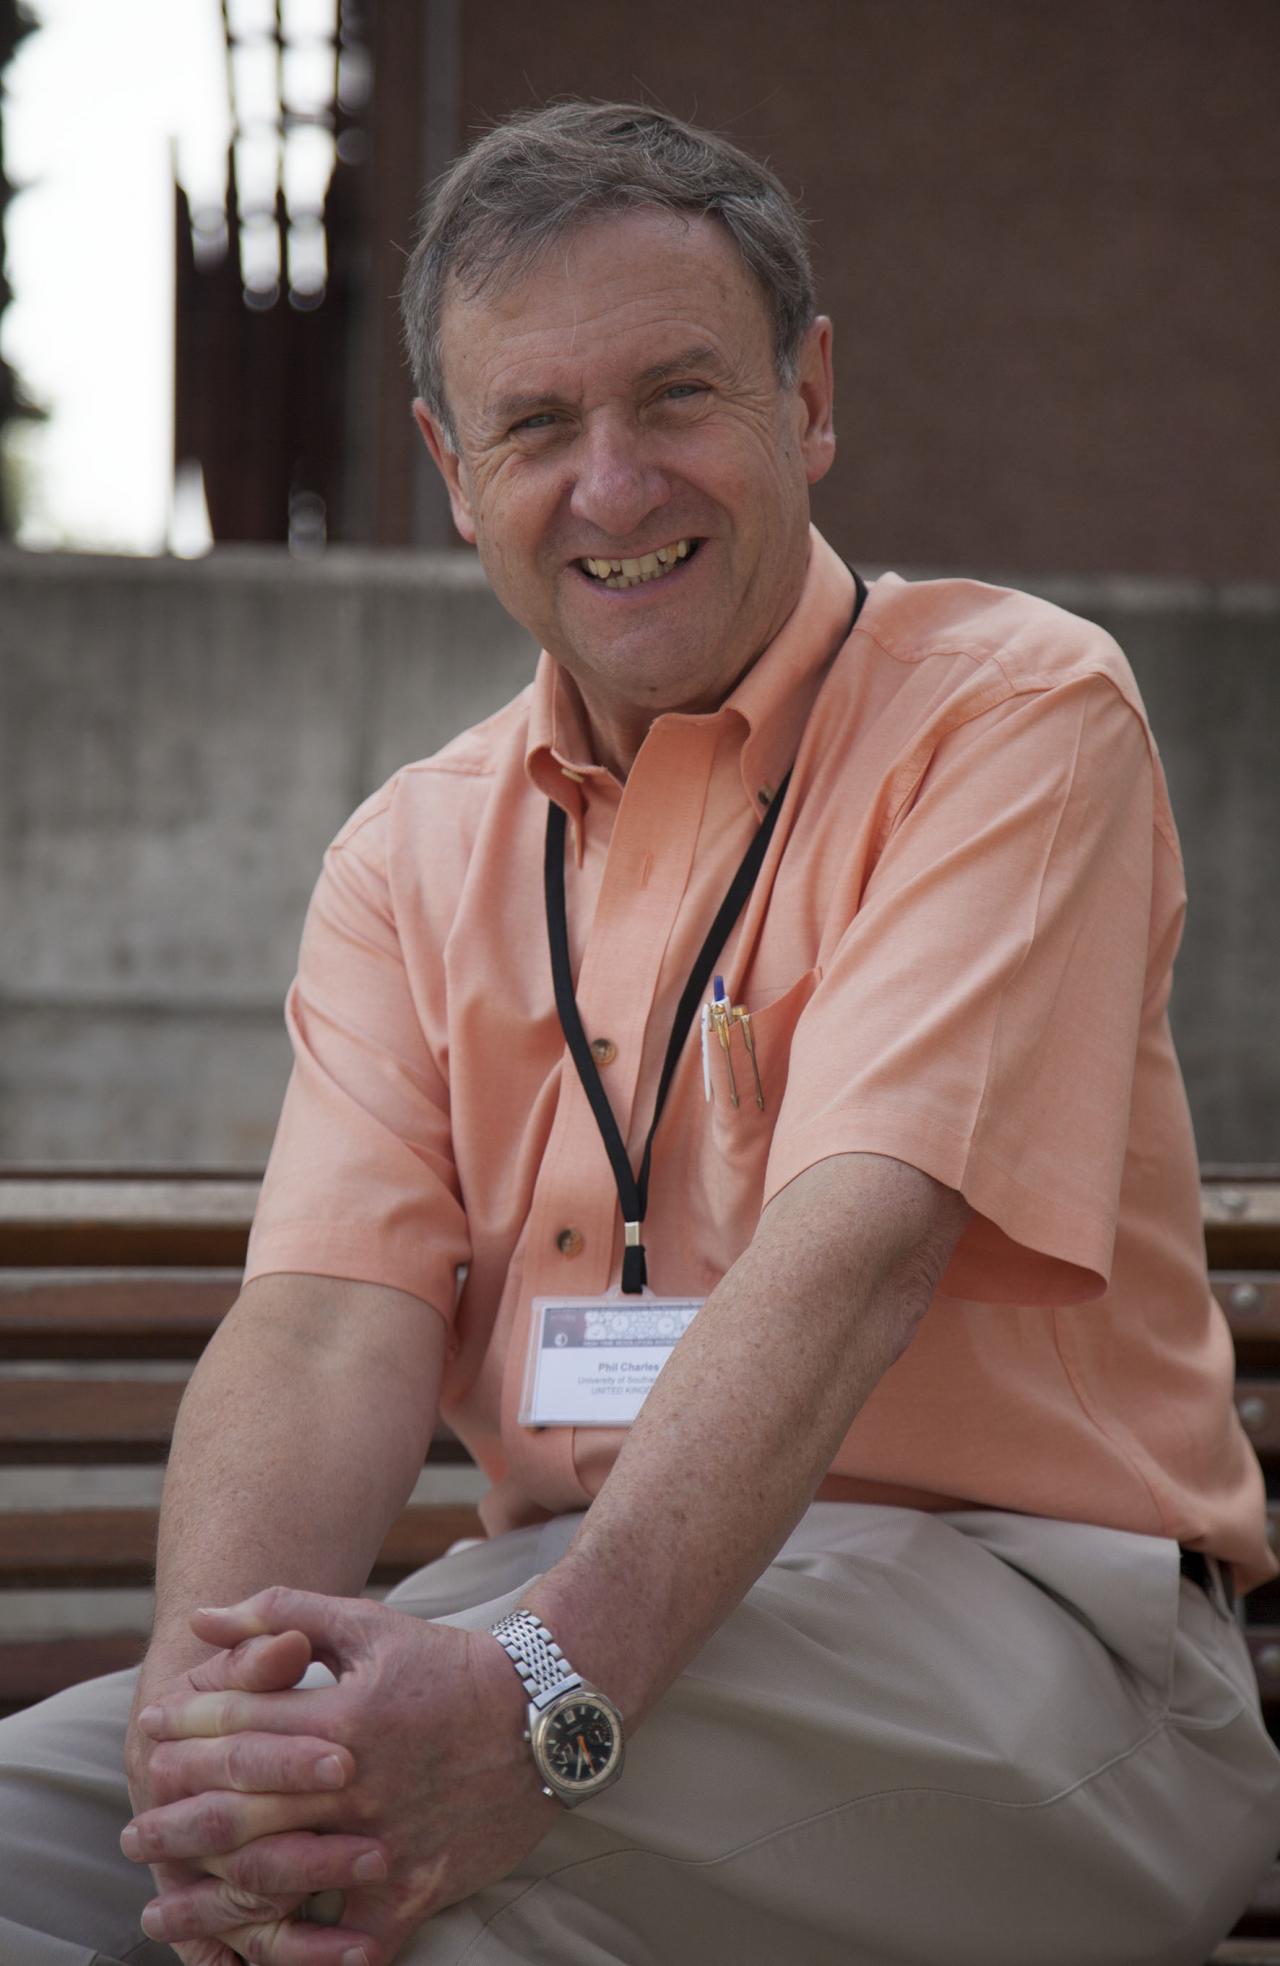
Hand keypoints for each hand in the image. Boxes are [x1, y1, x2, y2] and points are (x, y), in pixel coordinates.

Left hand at [127, 1589, 560, 1964]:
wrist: (545, 1713)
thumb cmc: (447, 1663)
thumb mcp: (367, 1624)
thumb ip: (281, 1614)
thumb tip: (203, 1619)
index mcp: (343, 1717)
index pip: (238, 1728)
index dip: (183, 1730)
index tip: (148, 1735)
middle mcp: (357, 1784)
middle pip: (240, 1809)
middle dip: (175, 1820)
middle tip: (135, 1831)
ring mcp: (386, 1841)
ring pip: (276, 1880)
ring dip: (208, 1896)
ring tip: (162, 1905)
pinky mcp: (415, 1886)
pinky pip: (350, 1941)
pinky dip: (303, 1957)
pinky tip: (254, 1958)